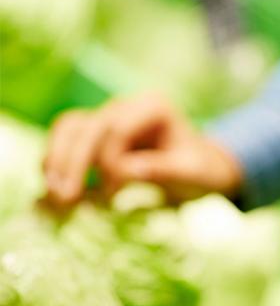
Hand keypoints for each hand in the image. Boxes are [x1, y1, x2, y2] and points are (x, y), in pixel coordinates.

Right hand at [41, 93, 241, 210]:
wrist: (199, 168)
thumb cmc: (199, 169)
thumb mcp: (192, 172)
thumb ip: (163, 169)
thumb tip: (124, 171)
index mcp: (154, 107)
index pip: (119, 130)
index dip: (110, 163)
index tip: (113, 195)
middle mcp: (126, 105)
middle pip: (88, 127)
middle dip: (73, 163)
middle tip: (66, 200)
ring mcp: (108, 116)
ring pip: (69, 128)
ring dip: (56, 160)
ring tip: (54, 196)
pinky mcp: (95, 133)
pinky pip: (66, 140)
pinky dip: (56, 162)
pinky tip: (53, 189)